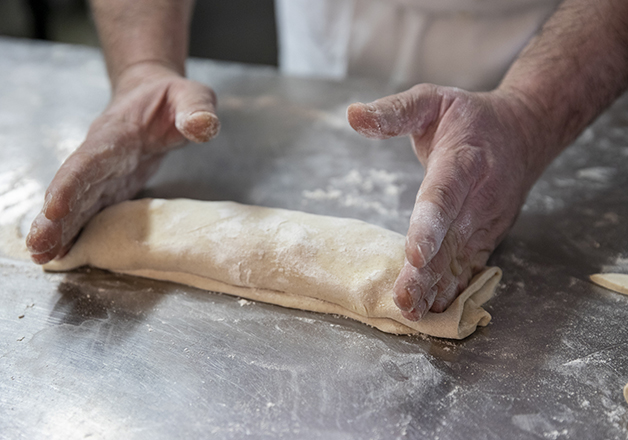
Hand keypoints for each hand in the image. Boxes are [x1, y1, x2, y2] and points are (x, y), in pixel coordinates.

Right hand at [27, 62, 219, 263]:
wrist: (152, 95)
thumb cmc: (172, 97)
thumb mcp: (192, 96)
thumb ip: (197, 108)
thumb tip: (203, 126)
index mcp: (117, 134)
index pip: (89, 160)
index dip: (71, 185)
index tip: (54, 209)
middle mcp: (102, 156)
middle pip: (73, 188)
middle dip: (55, 218)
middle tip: (38, 247)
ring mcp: (103, 173)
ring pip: (77, 202)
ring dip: (59, 229)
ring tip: (41, 255)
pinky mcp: (110, 186)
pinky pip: (90, 209)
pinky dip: (76, 229)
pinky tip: (63, 250)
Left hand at [348, 84, 545, 320]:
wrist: (526, 131)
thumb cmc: (470, 117)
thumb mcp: (431, 99)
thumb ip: (394, 111)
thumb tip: (353, 115)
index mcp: (463, 160)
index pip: (443, 196)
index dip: (429, 226)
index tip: (415, 255)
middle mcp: (480, 195)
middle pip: (451, 239)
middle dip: (427, 273)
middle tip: (404, 300)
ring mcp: (488, 219)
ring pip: (460, 257)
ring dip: (438, 287)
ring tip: (414, 313)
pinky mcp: (490, 234)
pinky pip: (471, 264)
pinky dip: (455, 288)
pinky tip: (436, 309)